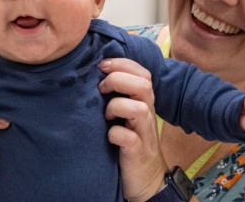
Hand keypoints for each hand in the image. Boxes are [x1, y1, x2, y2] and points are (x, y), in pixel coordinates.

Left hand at [99, 58, 167, 201]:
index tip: (101, 66)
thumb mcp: (127, 116)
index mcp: (144, 102)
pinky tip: (108, 136)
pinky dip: (115, 134)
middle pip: (144, 84)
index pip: (143, 73)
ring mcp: (144, 133)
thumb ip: (120, 97)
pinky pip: (128, 137)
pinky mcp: (137, 152)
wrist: (147, 179)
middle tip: (101, 89)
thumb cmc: (131, 143)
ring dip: (117, 106)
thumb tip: (97, 75)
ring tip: (106, 115)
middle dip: (118, 79)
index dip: (123, 64)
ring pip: (139, 108)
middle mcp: (147, 114)